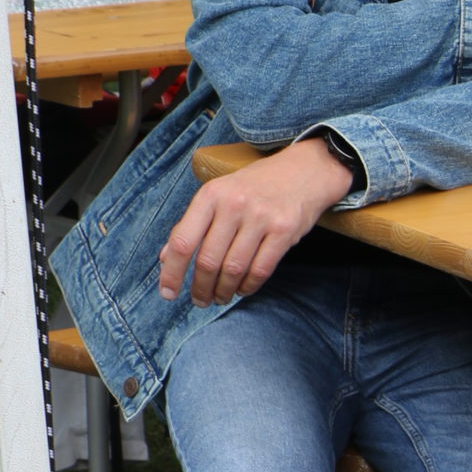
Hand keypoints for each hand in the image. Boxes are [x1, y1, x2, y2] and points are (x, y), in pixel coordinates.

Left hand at [159, 135, 351, 305]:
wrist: (305, 170)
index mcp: (211, 195)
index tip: (167, 292)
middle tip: (199, 300)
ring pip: (233, 269)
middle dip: (200, 288)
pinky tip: (242, 288)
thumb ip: (193, 224)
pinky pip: (260, 270)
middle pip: (208, 260)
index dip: (171, 272)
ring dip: (223, 291)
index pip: (183, 240)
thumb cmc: (257, 186)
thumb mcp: (219, 194)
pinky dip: (248, 286)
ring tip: (220, 297)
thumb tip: (166, 257)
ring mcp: (261, 218)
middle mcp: (234, 205)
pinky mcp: (284, 231)